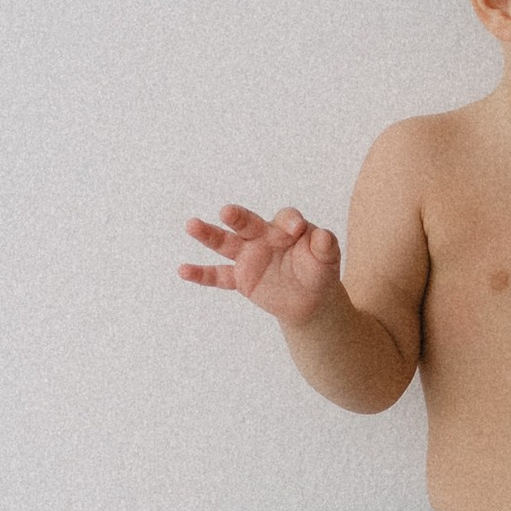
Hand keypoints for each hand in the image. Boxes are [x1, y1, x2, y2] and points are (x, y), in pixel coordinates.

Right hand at [179, 203, 343, 326]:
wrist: (310, 299)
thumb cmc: (319, 271)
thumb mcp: (327, 259)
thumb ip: (326, 246)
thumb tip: (324, 235)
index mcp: (286, 227)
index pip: (285, 218)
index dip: (289, 222)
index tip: (296, 229)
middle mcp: (262, 236)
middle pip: (247, 223)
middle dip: (238, 217)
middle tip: (227, 212)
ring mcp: (248, 256)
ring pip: (225, 243)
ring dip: (209, 234)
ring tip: (191, 225)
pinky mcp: (240, 278)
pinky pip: (218, 276)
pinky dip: (201, 274)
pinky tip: (183, 270)